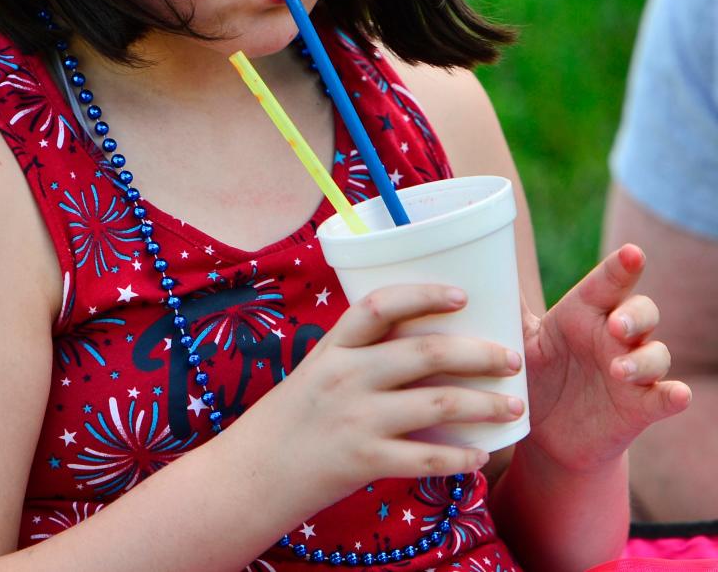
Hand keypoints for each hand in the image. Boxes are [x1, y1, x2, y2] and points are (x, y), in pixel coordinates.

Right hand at [239, 283, 524, 510]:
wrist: (252, 472)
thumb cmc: (294, 416)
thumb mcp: (319, 370)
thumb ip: (361, 354)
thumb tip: (423, 338)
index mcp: (334, 346)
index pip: (379, 305)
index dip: (423, 295)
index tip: (461, 295)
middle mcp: (345, 375)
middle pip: (423, 353)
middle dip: (476, 353)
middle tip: (511, 358)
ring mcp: (355, 417)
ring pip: (435, 402)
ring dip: (482, 404)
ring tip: (513, 405)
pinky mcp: (363, 460)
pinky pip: (424, 456)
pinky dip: (458, 457)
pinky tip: (480, 456)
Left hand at [521, 243, 691, 472]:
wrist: (546, 433)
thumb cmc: (534, 372)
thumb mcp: (518, 338)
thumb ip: (507, 306)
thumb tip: (478, 266)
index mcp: (583, 312)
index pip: (607, 282)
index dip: (621, 267)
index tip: (632, 253)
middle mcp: (613, 335)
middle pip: (641, 310)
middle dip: (635, 314)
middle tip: (615, 325)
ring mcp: (632, 371)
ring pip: (656, 353)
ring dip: (644, 359)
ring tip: (620, 370)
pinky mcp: (641, 406)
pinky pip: (665, 396)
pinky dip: (673, 394)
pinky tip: (675, 394)